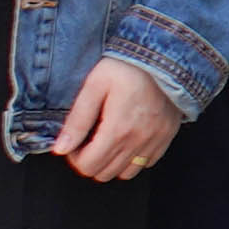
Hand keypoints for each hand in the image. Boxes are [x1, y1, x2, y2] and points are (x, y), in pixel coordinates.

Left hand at [52, 56, 184, 179]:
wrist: (165, 55)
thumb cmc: (126, 67)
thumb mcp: (94, 87)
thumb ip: (77, 121)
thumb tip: (60, 149)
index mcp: (117, 130)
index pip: (88, 166)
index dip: (74, 157)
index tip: (74, 141)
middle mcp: (137, 142)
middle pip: (105, 173)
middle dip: (90, 160)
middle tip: (88, 140)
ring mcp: (155, 141)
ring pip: (126, 173)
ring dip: (111, 163)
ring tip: (107, 141)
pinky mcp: (167, 137)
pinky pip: (147, 163)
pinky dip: (133, 159)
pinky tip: (127, 140)